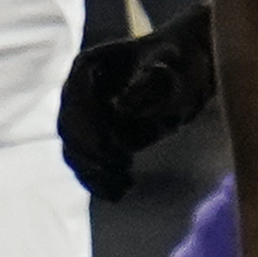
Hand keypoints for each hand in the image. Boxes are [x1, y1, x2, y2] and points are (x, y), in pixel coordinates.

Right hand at [57, 5, 217, 199]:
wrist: (187, 74)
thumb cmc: (182, 64)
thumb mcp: (174, 71)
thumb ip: (153, 85)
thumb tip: (123, 108)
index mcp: (88, 66)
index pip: (76, 100)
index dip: (91, 128)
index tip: (118, 151)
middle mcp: (78, 91)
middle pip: (70, 128)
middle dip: (94, 153)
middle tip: (125, 168)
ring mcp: (84, 115)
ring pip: (74, 151)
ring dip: (94, 173)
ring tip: (125, 185)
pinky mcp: (94, 137)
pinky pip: (86, 163)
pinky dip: (97, 181)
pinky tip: (118, 193)